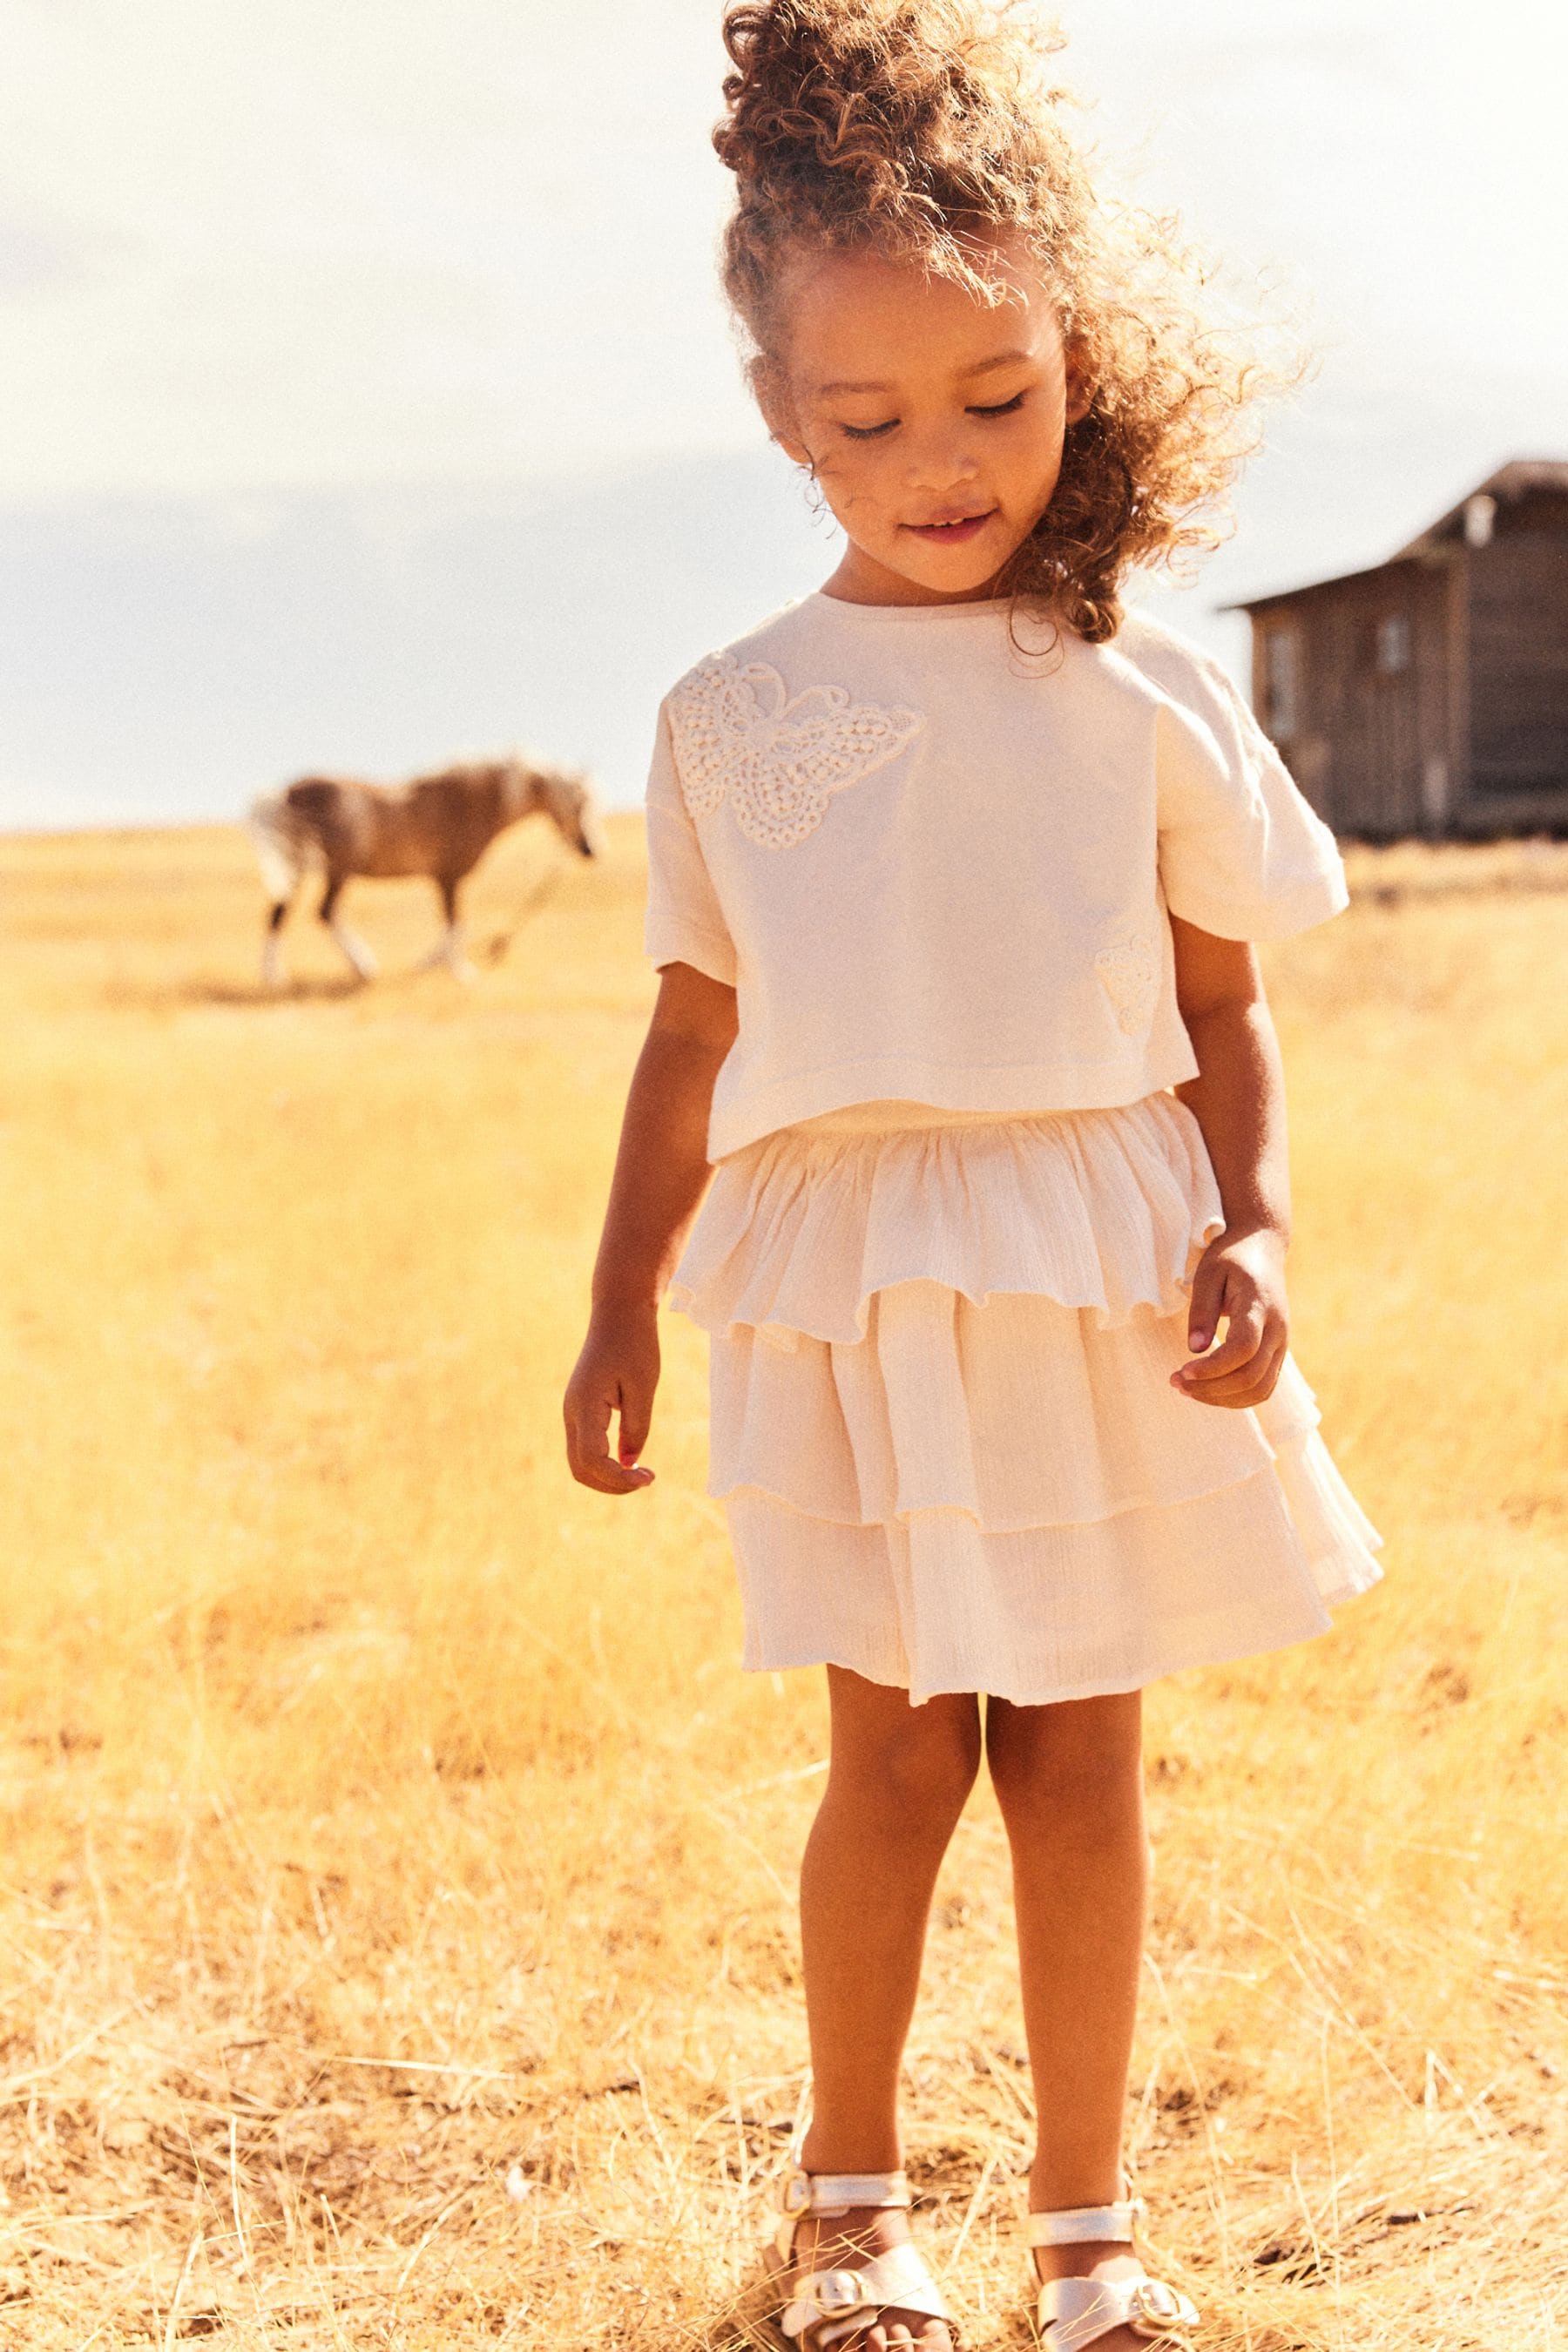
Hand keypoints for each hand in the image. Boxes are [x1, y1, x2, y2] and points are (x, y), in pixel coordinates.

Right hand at [563, 1305, 660, 1492]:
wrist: (618, 1313)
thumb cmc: (635, 1344)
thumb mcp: (643, 1388)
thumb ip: (636, 1428)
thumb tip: (629, 1464)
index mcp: (584, 1406)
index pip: (592, 1460)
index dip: (618, 1478)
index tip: (648, 1477)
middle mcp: (571, 1411)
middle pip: (580, 1468)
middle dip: (611, 1484)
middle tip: (646, 1480)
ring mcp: (572, 1411)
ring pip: (579, 1461)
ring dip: (607, 1476)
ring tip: (639, 1474)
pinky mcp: (580, 1409)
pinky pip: (585, 1446)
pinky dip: (604, 1462)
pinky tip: (628, 1459)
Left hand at [1171, 1227, 1288, 1408]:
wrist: (1264, 1249)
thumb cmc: (1232, 1258)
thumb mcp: (1208, 1273)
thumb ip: (1202, 1310)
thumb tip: (1194, 1349)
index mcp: (1259, 1306)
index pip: (1243, 1348)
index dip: (1213, 1367)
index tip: (1182, 1370)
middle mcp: (1278, 1329)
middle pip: (1252, 1376)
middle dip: (1211, 1388)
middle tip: (1176, 1383)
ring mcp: (1282, 1344)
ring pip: (1260, 1389)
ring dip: (1223, 1398)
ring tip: (1188, 1390)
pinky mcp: (1278, 1353)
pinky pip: (1263, 1387)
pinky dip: (1237, 1397)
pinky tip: (1209, 1390)